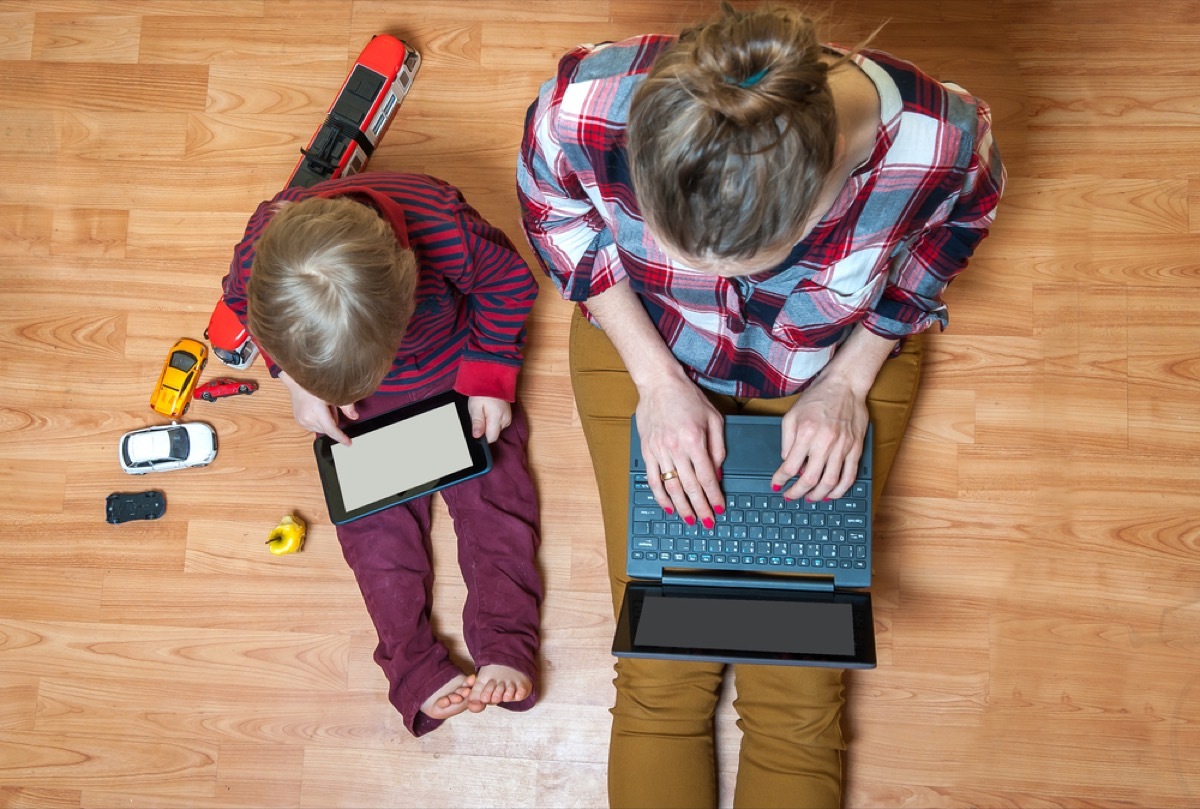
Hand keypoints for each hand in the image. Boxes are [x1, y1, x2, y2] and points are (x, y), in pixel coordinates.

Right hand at [279, 371, 356, 445]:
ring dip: (326, 421)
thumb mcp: (333, 393)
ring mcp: (302, 421)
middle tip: (330, 406)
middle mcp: (307, 418)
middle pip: (328, 429)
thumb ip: (346, 406)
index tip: (348, 443)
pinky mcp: (299, 422)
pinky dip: (319, 421)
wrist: (297, 381)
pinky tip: (316, 409)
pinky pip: (314, 427)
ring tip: (321, 406)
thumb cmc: (314, 385)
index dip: (341, 438)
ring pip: (322, 429)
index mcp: (316, 411)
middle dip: (333, 420)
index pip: (331, 430)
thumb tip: (354, 416)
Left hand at [467, 396, 511, 442]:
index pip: (491, 438)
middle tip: (480, 415)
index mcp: (497, 418)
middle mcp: (505, 420)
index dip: (483, 436)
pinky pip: (499, 423)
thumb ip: (477, 423)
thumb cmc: (483, 392)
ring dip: (489, 424)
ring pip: (496, 429)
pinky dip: (494, 420)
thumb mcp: (475, 407)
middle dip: (485, 428)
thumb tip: (477, 436)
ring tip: (485, 411)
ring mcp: (508, 417)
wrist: (493, 380)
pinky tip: (490, 411)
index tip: (477, 428)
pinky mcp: (508, 415)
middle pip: (494, 433)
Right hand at [636, 374, 725, 527]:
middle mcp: (676, 448)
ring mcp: (659, 451)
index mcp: (694, 441)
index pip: (707, 477)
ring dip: (682, 506)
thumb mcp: (714, 419)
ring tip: (690, 519)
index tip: (720, 509)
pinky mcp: (647, 450)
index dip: (714, 496)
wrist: (659, 383)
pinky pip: (653, 479)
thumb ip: (718, 448)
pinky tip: (668, 506)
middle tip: (708, 522)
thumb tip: (717, 474)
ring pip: (671, 487)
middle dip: (701, 508)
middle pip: (690, 487)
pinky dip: (660, 496)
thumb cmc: (688, 398)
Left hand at [771, 374, 868, 501]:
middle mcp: (825, 442)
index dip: (781, 480)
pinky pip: (850, 476)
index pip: (790, 466)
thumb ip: (787, 441)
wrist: (845, 385)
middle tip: (791, 496)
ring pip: (830, 482)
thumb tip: (786, 462)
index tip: (777, 485)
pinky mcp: (856, 448)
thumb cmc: (817, 398)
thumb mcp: (792, 416)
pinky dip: (840, 490)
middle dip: (797, 492)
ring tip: (809, 498)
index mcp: (806, 433)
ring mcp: (843, 447)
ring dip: (818, 495)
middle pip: (810, 479)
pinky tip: (831, 494)